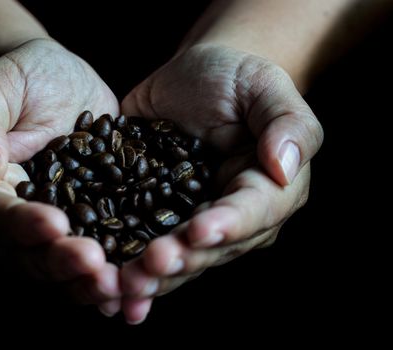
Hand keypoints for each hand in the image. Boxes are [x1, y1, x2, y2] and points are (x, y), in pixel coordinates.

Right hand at [0, 38, 120, 313]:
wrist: (60, 79)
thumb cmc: (22, 76)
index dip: (20, 223)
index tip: (53, 223)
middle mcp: (9, 216)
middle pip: (26, 253)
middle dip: (59, 262)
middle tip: (93, 266)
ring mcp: (48, 223)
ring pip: (58, 264)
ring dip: (85, 281)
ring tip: (117, 285)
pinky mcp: (83, 222)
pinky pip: (92, 253)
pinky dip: (109, 273)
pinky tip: (132, 285)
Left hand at [119, 44, 322, 323]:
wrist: (196, 78)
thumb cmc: (237, 78)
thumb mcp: (266, 86)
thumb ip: (287, 123)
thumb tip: (285, 166)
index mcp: (268, 190)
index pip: (252, 213)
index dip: (227, 225)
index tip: (198, 231)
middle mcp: (232, 216)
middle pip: (210, 247)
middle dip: (180, 260)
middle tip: (150, 266)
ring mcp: (191, 220)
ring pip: (175, 258)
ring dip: (149, 277)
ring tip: (121, 286)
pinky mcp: (154, 215)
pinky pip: (140, 245)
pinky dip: (123, 269)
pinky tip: (105, 293)